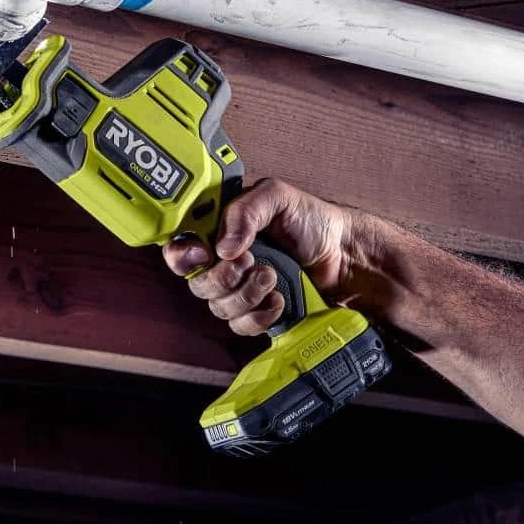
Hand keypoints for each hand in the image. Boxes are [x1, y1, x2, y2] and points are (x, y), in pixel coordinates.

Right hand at [162, 179, 356, 335]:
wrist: (344, 254)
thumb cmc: (311, 220)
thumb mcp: (277, 197)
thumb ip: (245, 211)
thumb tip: (222, 246)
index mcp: (219, 230)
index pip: (180, 247)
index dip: (182, 256)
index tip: (202, 254)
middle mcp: (223, 262)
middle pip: (197, 284)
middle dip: (224, 277)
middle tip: (252, 262)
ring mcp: (239, 290)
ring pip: (219, 308)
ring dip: (247, 294)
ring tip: (272, 276)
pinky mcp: (256, 313)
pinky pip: (241, 326)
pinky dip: (260, 315)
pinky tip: (278, 300)